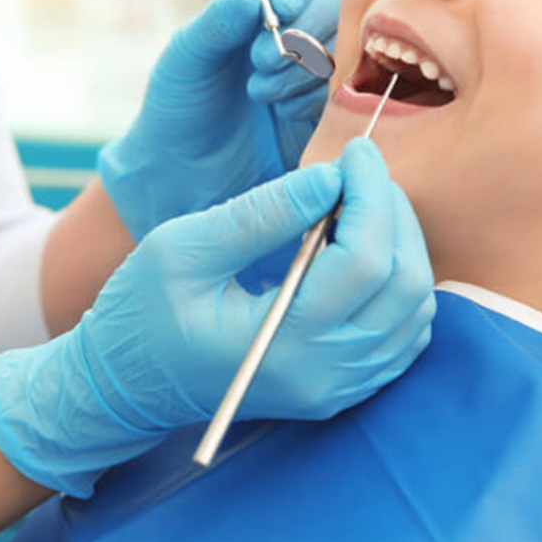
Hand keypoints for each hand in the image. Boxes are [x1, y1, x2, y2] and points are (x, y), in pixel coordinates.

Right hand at [0, 138, 434, 496]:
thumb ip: (260, 214)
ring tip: (360, 203)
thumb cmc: (141, 313)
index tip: (355, 152)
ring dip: (402, 245)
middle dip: (392, 213)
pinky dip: (399, 282)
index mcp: (282, 344)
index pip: (363, 262)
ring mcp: (337, 388)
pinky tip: (364, 248)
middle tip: (360, 171)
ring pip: (415, 311)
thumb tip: (330, 179)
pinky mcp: (340, 388)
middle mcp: (324, 376)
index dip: (370, 195)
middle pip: (404, 285)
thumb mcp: (183, 248)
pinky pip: (403, 334)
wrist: (127, 385)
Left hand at [98, 0, 340, 240]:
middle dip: (299, 30)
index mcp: (254, 0)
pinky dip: (315, 98)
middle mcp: (291, 25)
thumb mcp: (185, 61)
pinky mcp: (329, 106)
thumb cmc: (178, 109)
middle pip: (330, 0)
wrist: (187, 177)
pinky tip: (283, 114)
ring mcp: (315, 66)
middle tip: (260, 62)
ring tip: (261, 94)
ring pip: (343, 44)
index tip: (282, 5)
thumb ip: (215, 25)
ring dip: (303, 68)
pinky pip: (346, 89)